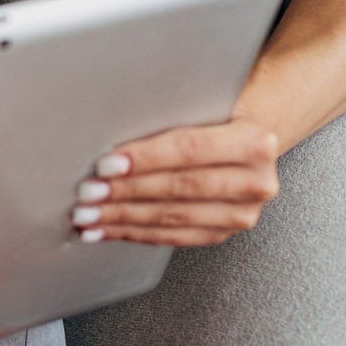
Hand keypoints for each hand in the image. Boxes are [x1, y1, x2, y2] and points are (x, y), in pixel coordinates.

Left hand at [68, 118, 279, 247]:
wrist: (246, 147)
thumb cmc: (216, 121)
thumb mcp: (203, 108)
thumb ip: (170, 118)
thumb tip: (110, 136)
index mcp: (255, 142)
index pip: (190, 149)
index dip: (145, 158)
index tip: (106, 164)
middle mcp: (256, 182)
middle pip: (179, 187)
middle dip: (126, 191)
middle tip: (89, 192)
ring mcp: (241, 214)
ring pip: (172, 217)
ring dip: (123, 217)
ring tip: (89, 213)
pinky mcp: (222, 233)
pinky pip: (171, 237)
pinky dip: (134, 232)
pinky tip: (108, 228)